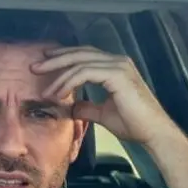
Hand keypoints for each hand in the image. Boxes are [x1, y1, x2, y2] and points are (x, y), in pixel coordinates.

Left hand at [31, 46, 176, 146]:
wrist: (153, 134)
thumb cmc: (134, 124)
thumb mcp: (104, 114)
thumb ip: (88, 107)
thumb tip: (73, 107)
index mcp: (115, 66)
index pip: (85, 55)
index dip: (64, 57)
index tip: (45, 64)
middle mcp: (117, 61)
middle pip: (79, 53)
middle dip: (55, 60)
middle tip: (34, 67)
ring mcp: (118, 66)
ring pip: (79, 62)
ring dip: (58, 76)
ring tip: (44, 89)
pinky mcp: (117, 75)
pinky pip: (84, 73)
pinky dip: (68, 82)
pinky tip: (58, 94)